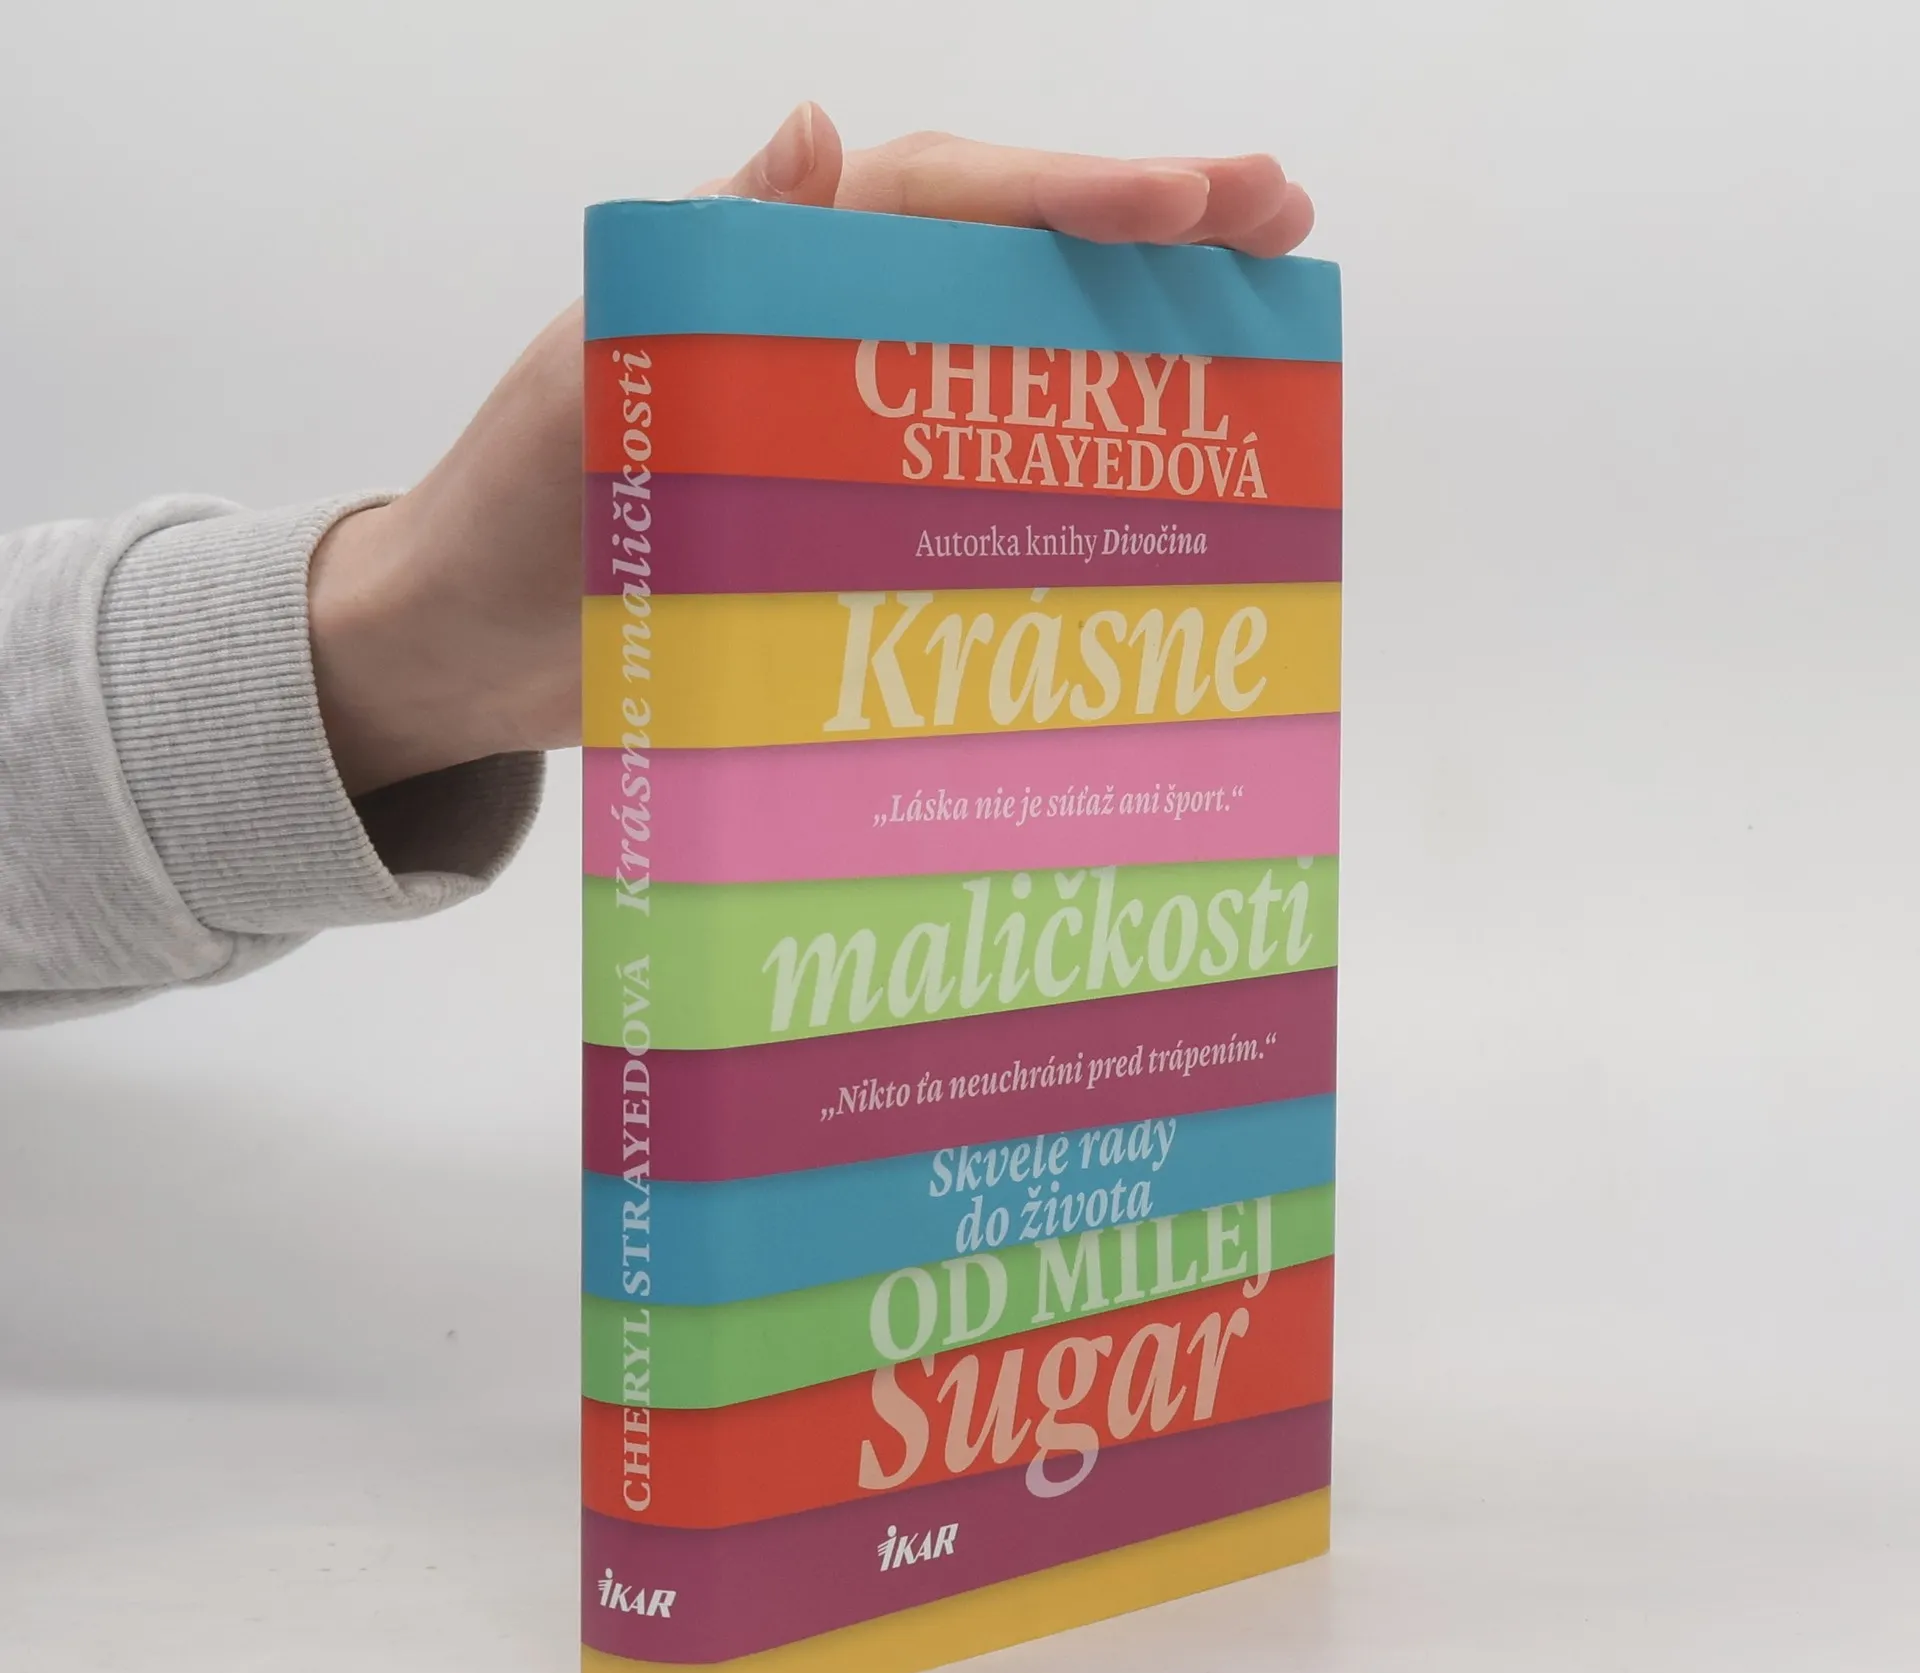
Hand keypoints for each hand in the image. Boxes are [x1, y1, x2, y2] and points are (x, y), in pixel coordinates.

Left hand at [308, 105, 1314, 796]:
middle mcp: (822, 335)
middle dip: (1144, 228)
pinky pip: (980, 468)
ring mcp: (848, 427)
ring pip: (1012, 351)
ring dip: (1132, 328)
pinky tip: (1160, 479)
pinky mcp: (855, 516)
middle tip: (1283, 216)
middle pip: (1005, 256)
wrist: (470, 658)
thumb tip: (821, 132)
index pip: (937, 202)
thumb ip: (702, 269)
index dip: (1064, 194)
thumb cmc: (505, 520)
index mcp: (764, 279)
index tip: (1188, 201)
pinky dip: (1070, 458)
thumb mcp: (587, 381)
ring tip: (1263, 313)